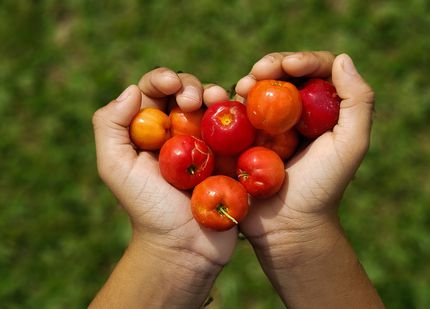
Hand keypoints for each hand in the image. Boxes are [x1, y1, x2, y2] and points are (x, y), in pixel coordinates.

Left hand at [91, 68, 230, 307]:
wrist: (185, 245)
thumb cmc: (148, 209)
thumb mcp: (116, 168)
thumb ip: (109, 126)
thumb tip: (132, 90)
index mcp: (149, 131)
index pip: (154, 91)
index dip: (162, 79)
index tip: (170, 85)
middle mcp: (178, 132)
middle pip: (185, 92)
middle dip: (190, 86)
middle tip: (194, 100)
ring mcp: (207, 142)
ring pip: (213, 105)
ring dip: (216, 95)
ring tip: (217, 101)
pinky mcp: (231, 154)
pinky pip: (237, 126)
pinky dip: (238, 113)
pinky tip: (239, 113)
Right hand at [235, 52, 381, 307]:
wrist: (288, 225)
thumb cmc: (322, 188)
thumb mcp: (350, 145)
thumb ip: (358, 101)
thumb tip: (343, 59)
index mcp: (324, 111)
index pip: (318, 71)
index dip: (304, 60)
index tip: (289, 66)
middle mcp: (297, 114)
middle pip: (285, 75)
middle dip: (272, 66)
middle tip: (260, 72)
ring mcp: (268, 125)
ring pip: (259, 89)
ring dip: (251, 81)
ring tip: (245, 87)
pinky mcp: (244, 137)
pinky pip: (236, 111)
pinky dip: (230, 101)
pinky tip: (225, 100)